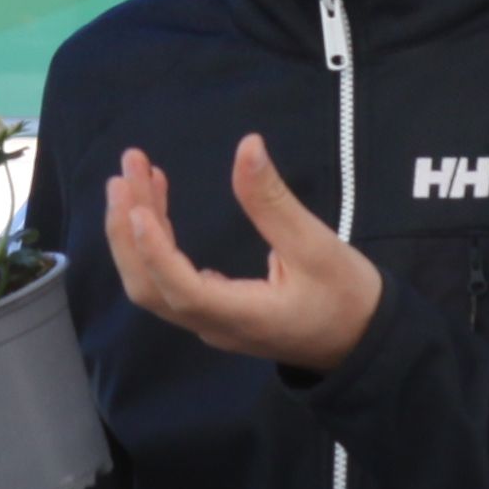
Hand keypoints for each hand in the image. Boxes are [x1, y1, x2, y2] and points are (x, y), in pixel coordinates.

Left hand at [106, 138, 383, 370]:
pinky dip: (155, 242)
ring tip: (132, 178)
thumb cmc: (347, 297)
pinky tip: (155, 206)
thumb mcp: (316, 245)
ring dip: (136, 233)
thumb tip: (247, 146)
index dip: (154, 251)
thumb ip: (273, 201)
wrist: (364, 342)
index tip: (137, 207)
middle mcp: (214, 325)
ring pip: (155, 284)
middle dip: (127, 231)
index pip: (181, 289)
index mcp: (241, 315)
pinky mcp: (214, 312)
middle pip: (150, 288)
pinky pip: (169, 281)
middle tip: (124, 173)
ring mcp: (210, 322)